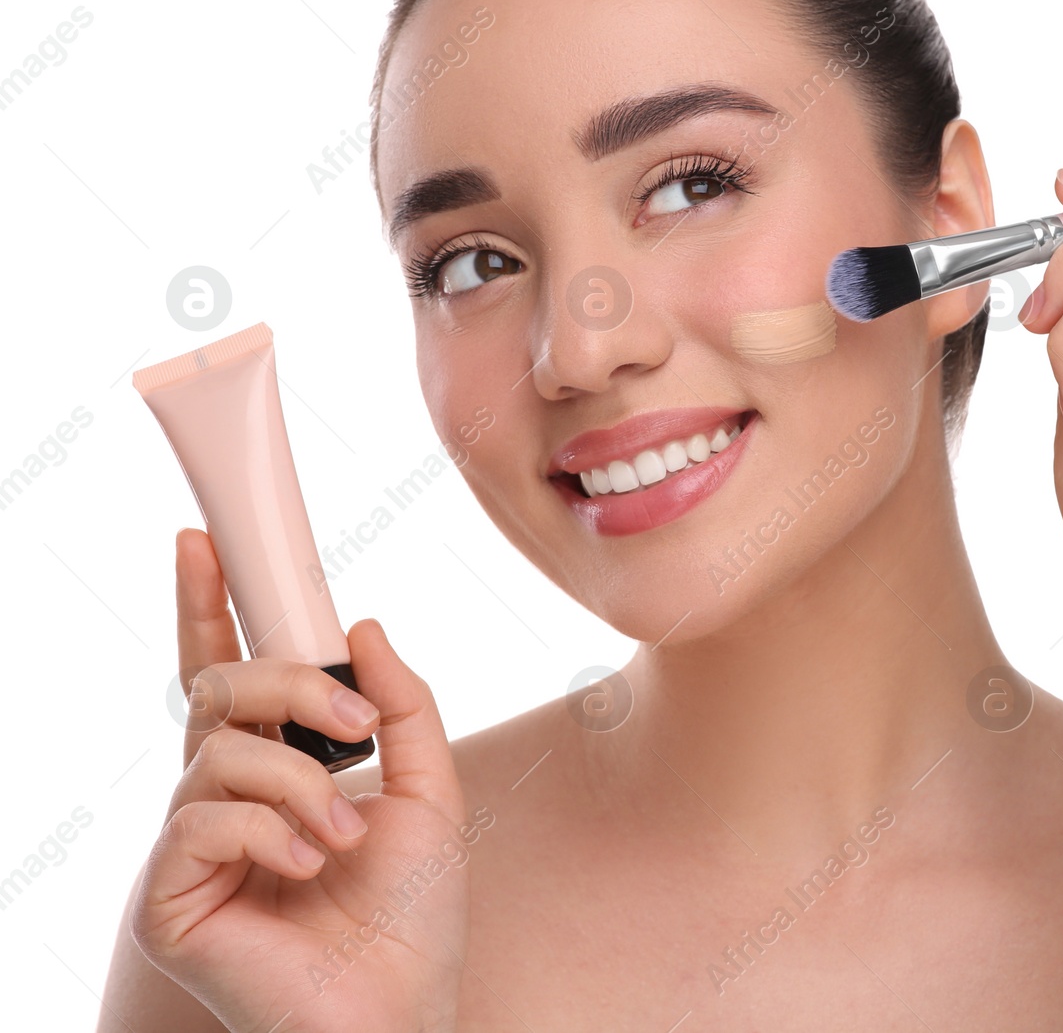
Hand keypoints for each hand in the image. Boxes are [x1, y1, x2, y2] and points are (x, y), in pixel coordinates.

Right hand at [130, 529, 469, 1031]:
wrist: (402, 1004)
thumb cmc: (413, 909)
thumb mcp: (429, 788)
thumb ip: (402, 704)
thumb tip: (363, 624)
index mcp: (279, 767)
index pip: (230, 672)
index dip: (210, 605)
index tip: (201, 540)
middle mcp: (226, 797)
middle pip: (219, 689)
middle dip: (285, 682)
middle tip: (352, 720)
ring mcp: (193, 848)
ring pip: (218, 752)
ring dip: (300, 783)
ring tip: (345, 836)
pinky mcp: (170, 898)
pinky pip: (201, 820)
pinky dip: (269, 831)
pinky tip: (309, 864)